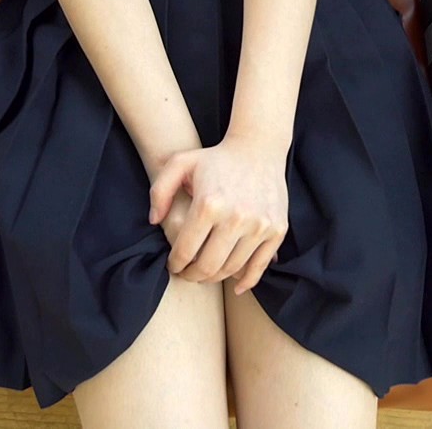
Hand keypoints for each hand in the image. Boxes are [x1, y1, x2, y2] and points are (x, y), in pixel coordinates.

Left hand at [148, 132, 289, 294]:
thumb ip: (159, 192)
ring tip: (206, 273)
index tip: (173, 266)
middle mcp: (236, 217)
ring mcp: (259, 225)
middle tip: (187, 274)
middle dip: (192, 276)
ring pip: (232, 269)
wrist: (258, 147)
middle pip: (208, 266)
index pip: (185, 250)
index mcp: (209, 204)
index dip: (175, 264)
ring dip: (215, 277)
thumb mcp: (179, 164)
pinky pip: (260, 266)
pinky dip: (246, 281)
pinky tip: (236, 286)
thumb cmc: (215, 158)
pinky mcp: (277, 229)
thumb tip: (155, 222)